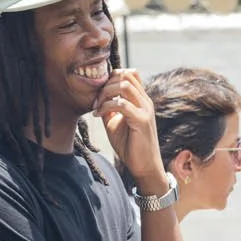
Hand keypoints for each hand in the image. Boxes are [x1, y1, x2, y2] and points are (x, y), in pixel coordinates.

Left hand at [93, 69, 165, 193]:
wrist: (144, 166)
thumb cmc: (130, 146)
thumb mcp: (115, 122)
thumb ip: (109, 108)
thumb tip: (96, 97)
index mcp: (141, 100)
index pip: (130, 74)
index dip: (111, 78)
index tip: (98, 94)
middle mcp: (145, 101)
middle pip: (125, 75)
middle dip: (105, 84)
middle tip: (95, 101)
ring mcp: (145, 110)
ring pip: (124, 85)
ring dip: (105, 93)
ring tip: (97, 107)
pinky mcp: (142, 121)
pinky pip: (121, 104)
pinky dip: (106, 107)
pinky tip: (98, 116)